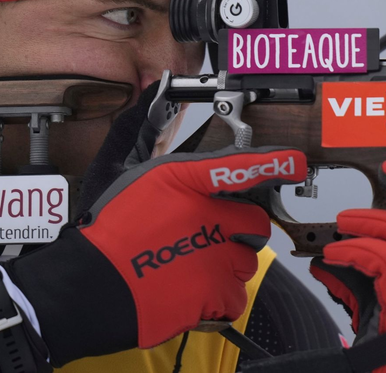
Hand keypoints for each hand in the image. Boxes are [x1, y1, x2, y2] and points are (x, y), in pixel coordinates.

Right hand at [0, 83, 306, 366]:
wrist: (90, 287)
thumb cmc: (109, 231)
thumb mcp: (123, 171)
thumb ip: (144, 131)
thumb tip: (156, 90)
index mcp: (185, 181)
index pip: (241, 165)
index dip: (275, 163)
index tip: (295, 163)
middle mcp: (207, 214)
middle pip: (255, 219)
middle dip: (240, 227)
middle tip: (210, 234)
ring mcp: (214, 255)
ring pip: (248, 257)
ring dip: (229, 261)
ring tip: (193, 262)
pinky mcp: (214, 292)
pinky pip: (236, 293)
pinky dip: (220, 294)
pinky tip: (192, 286)